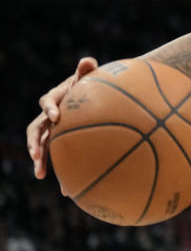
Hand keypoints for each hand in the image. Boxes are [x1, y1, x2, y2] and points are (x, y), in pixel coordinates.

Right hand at [26, 57, 98, 179]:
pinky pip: (59, 157)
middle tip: (36, 154)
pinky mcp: (62, 142)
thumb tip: (87, 60)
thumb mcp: (90, 77)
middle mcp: (50, 115)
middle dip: (35, 142)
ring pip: (43, 146)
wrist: (96, 95)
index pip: (48, 100)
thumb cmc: (92, 84)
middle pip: (37, 129)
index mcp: (57, 97)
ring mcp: (54, 130)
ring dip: (40, 160)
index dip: (50, 107)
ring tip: (40, 173)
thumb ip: (87, 70)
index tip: (56, 116)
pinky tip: (68, 190)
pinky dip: (62, 172)